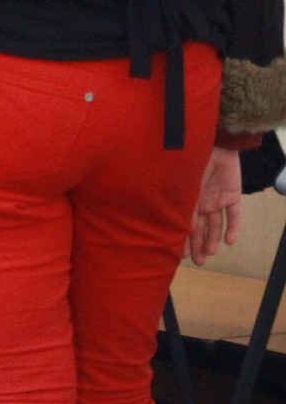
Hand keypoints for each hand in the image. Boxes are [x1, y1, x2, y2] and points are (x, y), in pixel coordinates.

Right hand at [188, 146, 242, 264]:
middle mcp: (200, 200)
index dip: (181, 238)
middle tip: (198, 262)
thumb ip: (179, 204)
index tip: (179, 255)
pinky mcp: (233, 195)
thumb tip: (169, 225)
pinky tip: (230, 241)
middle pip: (199, 227)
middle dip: (197, 244)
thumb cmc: (190, 159)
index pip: (183, 222)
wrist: (214, 141)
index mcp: (185, 197)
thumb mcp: (182, 184)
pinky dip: (233, 228)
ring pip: (215, 224)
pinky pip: (234, 214)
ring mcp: (216, 198)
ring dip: (212, 239)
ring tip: (210, 254)